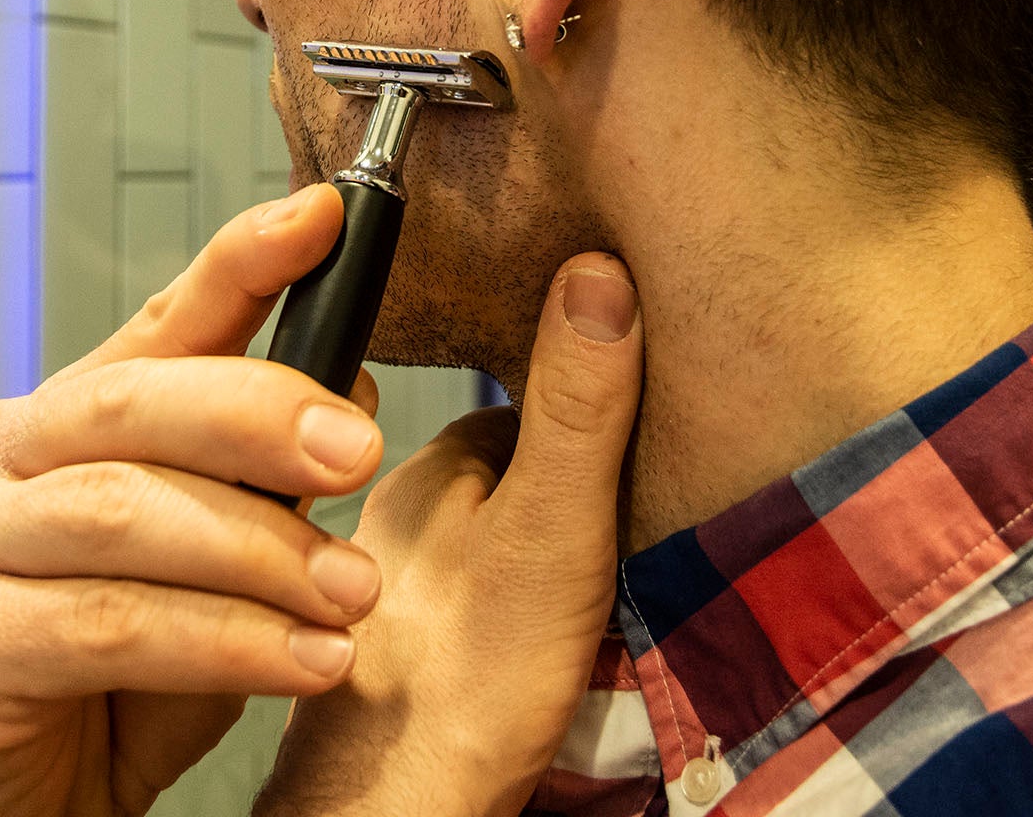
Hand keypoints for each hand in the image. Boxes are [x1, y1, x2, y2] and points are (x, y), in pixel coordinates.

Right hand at [0, 186, 389, 816]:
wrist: (39, 805)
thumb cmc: (126, 678)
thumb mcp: (223, 562)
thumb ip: (268, 477)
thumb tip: (354, 394)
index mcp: (69, 415)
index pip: (162, 322)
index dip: (241, 263)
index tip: (324, 217)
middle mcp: (2, 457)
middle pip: (136, 404)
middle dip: (260, 415)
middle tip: (356, 455)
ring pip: (127, 515)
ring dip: (258, 556)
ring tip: (349, 600)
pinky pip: (108, 625)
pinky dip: (221, 643)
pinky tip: (299, 662)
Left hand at [255, 256, 644, 816]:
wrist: (398, 811)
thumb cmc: (469, 679)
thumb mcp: (550, 526)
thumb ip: (577, 408)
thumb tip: (595, 269)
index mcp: (433, 462)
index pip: (522, 402)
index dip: (582, 408)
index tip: (637, 421)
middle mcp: (399, 510)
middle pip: (498, 462)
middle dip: (551, 473)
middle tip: (612, 511)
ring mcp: (395, 579)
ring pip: (477, 531)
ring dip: (524, 542)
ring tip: (580, 580)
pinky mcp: (401, 646)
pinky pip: (463, 594)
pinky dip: (496, 601)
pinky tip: (522, 636)